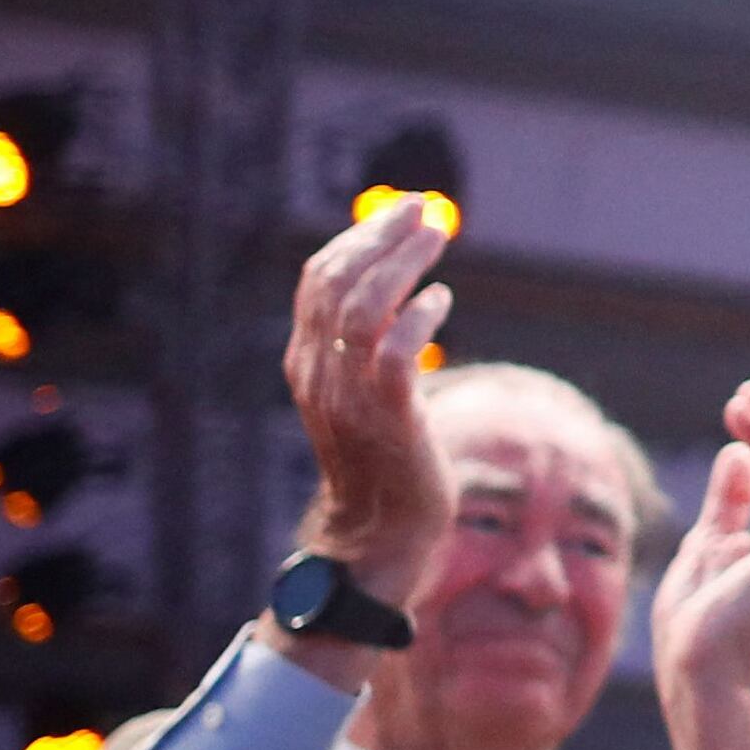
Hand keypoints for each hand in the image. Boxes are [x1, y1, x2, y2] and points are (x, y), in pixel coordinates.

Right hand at [276, 201, 458, 658]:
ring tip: (437, 241)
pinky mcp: (389, 422)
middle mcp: (319, 375)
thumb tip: (401, 287)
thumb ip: (366, 346)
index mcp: (307, 363)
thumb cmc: (382, 460)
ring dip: (402, 265)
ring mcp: (350, 399)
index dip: (358, 239)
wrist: (378, 537)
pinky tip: (442, 301)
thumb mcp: (362, 394)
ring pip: (363, 310)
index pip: (317, 282)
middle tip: (425, 212)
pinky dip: (418, 318)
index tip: (400, 213)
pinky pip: (395, 356)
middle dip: (382, 238)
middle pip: (337, 284)